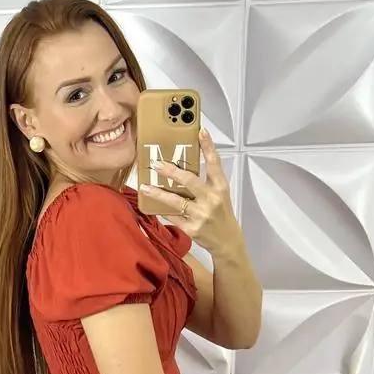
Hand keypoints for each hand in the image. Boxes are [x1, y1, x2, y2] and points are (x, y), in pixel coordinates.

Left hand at [142, 129, 241, 260]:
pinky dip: (161, 210)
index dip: (208, 146)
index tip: (201, 131)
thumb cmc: (221, 214)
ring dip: (158, 193)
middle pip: (189, 180)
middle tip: (156, 163)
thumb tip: (182, 168)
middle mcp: (211, 199)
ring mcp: (201, 215)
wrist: (227, 242)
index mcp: (220, 188)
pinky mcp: (192, 228)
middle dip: (171, 171)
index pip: (214, 163)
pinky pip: (172, 216)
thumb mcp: (220, 195)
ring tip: (145, 187)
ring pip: (175, 201)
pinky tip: (151, 205)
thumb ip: (206, 181)